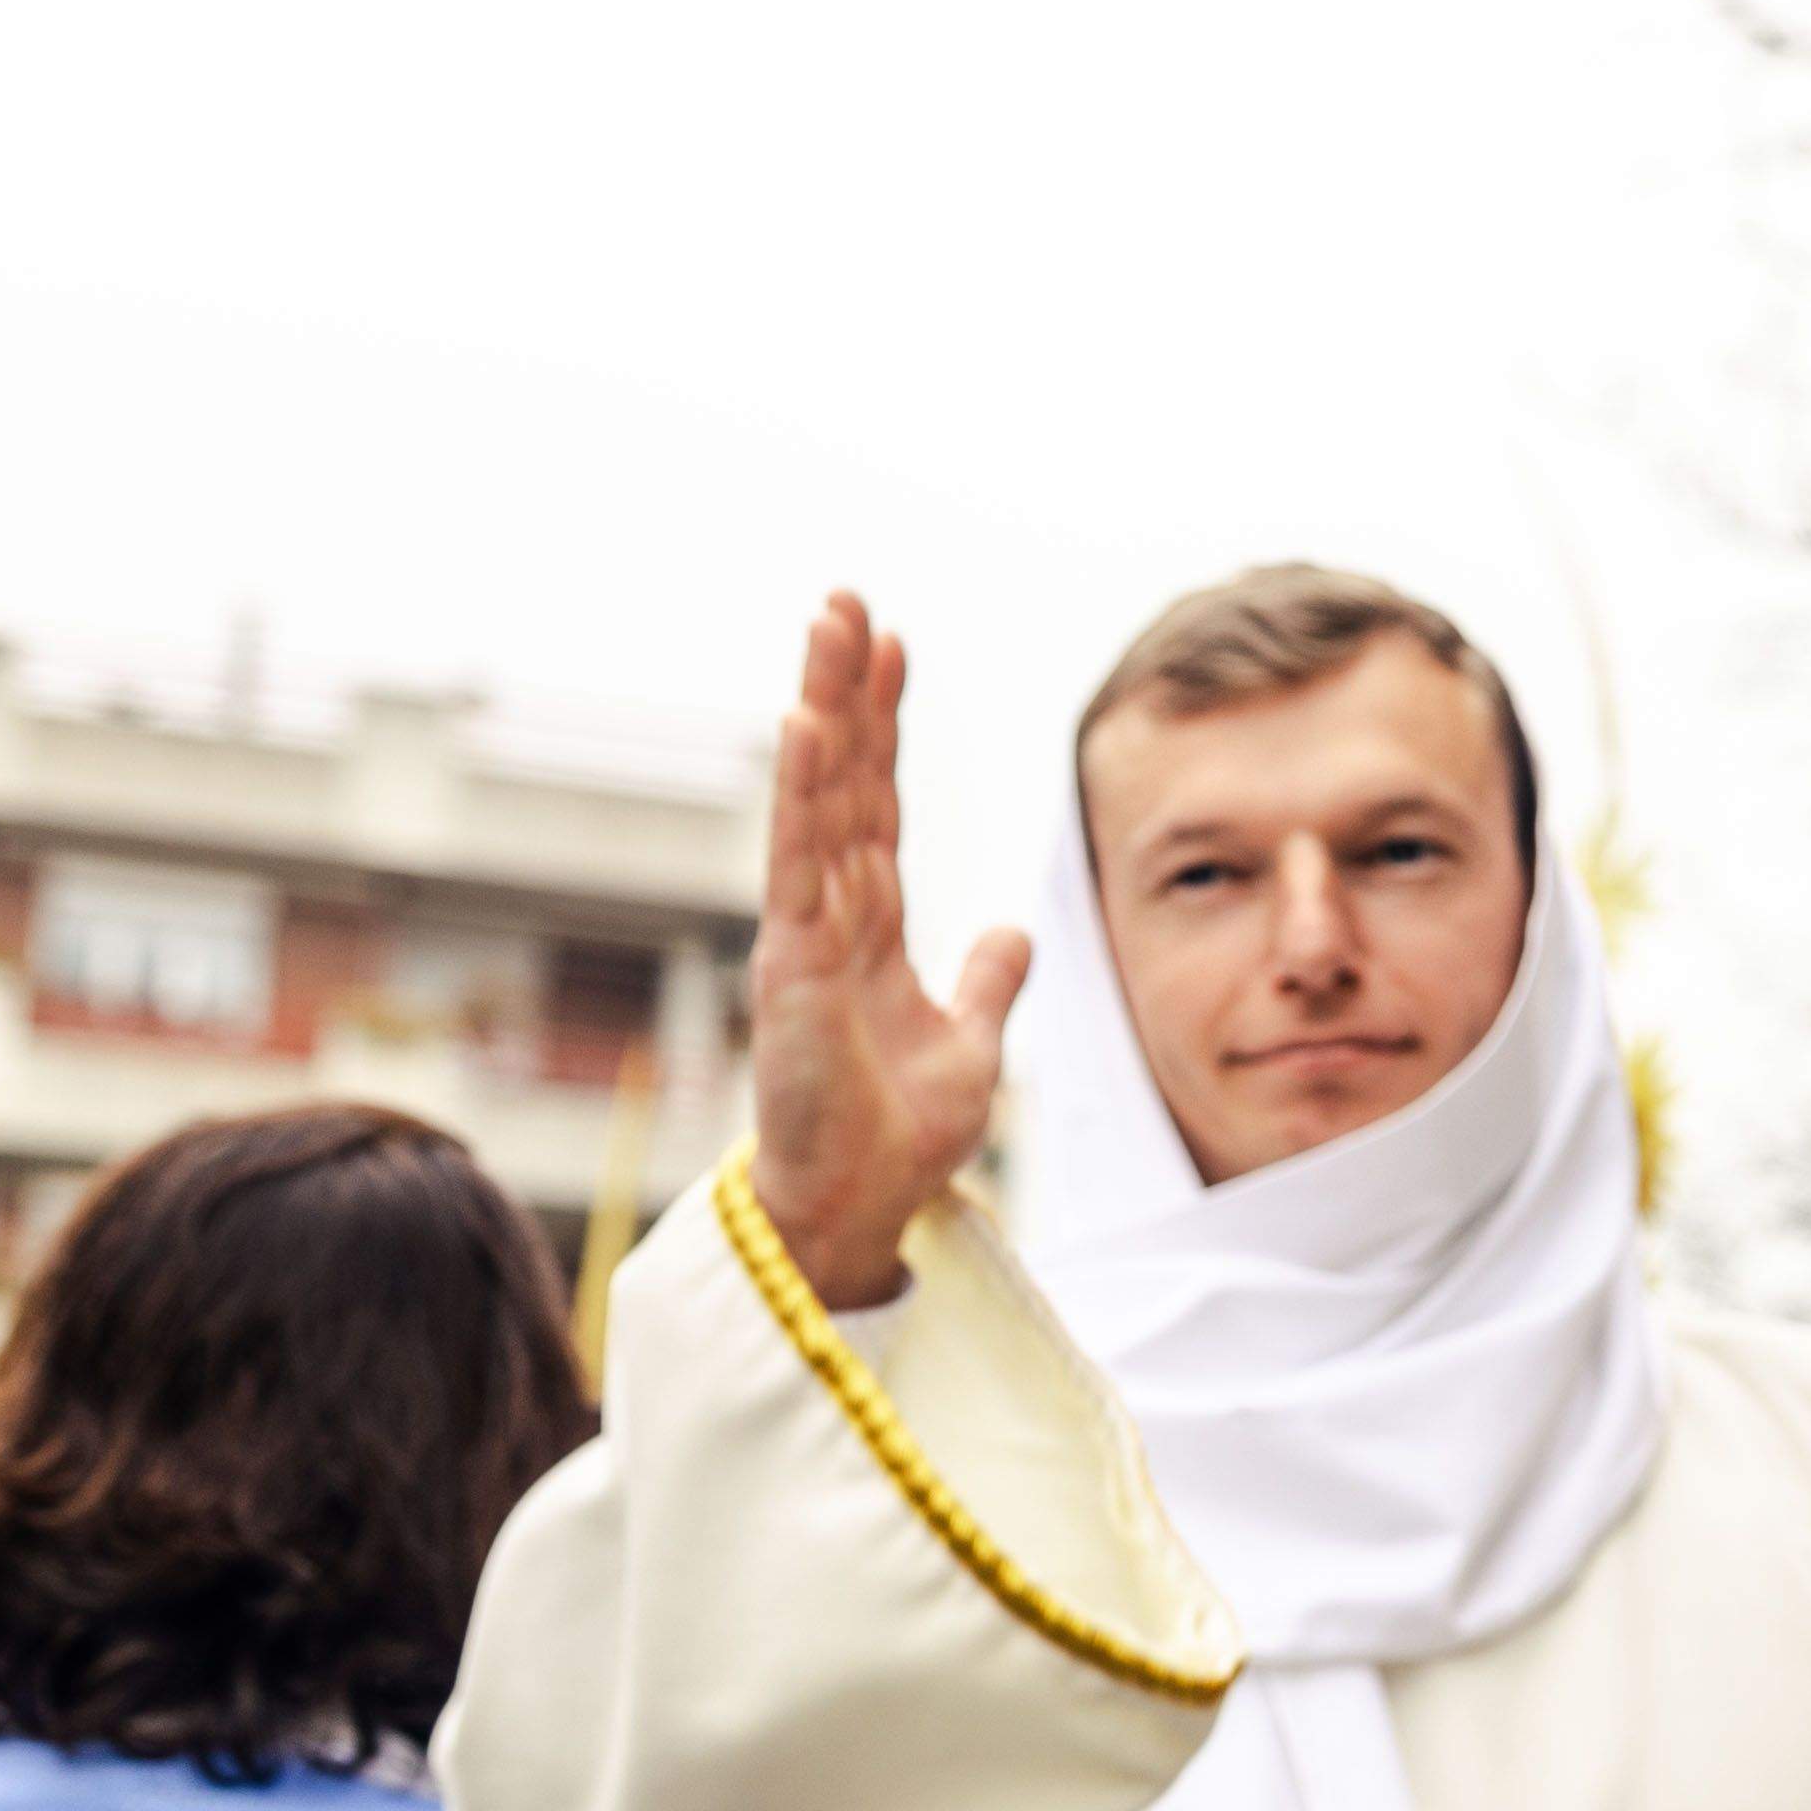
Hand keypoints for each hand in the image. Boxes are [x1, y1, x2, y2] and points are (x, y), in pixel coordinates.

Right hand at [747, 593, 1032, 1311]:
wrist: (859, 1208)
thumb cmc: (895, 1137)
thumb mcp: (971, 1044)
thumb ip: (988, 981)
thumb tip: (1016, 930)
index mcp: (871, 927)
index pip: (878, 804)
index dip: (885, 726)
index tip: (893, 647)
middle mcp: (830, 916)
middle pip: (843, 782)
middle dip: (846, 690)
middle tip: (847, 602)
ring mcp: (805, 935)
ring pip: (817, 803)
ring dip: (824, 712)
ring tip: (826, 629)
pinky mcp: (794, 968)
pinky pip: (801, 865)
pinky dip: (807, 795)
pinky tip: (809, 727)